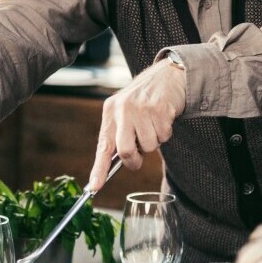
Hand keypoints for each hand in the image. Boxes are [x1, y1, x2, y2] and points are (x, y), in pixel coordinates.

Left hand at [89, 59, 184, 189]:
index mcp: (111, 111)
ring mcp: (141, 109)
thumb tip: (119, 162)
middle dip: (135, 160)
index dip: (98, 169)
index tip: (94, 187)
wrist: (168, 75)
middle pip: (126, 152)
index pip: (103, 146)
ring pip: (149, 146)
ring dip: (154, 142)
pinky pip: (164, 136)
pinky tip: (163, 118)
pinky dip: (166, 133)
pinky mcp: (160, 109)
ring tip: (154, 124)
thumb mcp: (125, 111)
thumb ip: (120, 134)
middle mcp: (123, 109)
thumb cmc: (145, 99)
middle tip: (140, 155)